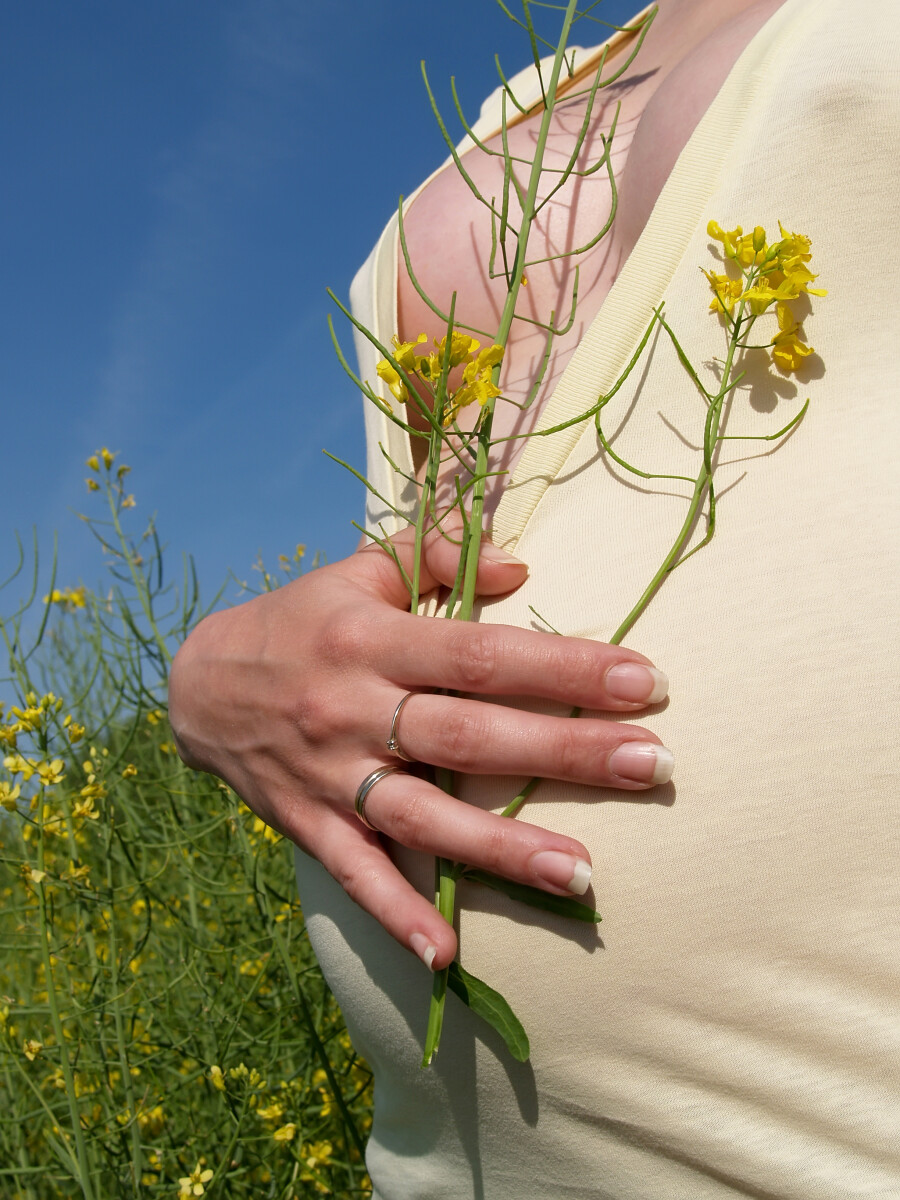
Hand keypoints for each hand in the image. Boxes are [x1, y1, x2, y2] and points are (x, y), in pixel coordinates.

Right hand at [168, 527, 670, 969]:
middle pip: (470, 735)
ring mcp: (331, 773)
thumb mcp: (357, 569)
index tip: (645, 681)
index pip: (483, 654)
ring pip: (423, 815)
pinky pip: (354, 873)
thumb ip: (435, 555)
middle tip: (652, 766)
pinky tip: (445, 957)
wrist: (197, 682)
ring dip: (502, 849)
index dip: (565, 665)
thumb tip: (523, 570)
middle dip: (565, 750)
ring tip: (583, 876)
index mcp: (371, 639)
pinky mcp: (308, 823)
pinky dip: (395, 913)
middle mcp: (353, 708)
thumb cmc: (300, 619)